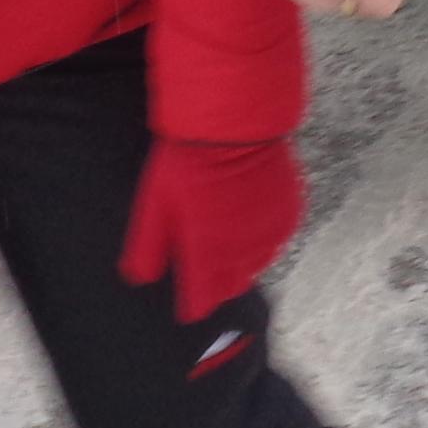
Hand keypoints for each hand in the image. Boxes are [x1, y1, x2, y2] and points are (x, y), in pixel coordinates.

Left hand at [118, 135, 305, 320]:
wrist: (236, 123)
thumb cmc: (188, 161)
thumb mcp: (155, 204)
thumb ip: (147, 248)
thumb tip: (137, 279)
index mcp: (207, 253)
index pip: (202, 301)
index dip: (193, 303)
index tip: (189, 301)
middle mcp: (244, 250)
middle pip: (232, 286)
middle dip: (218, 281)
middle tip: (205, 258)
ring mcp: (271, 233)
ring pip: (257, 264)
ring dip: (242, 257)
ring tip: (227, 229)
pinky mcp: (290, 215)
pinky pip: (277, 239)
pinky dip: (264, 234)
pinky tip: (249, 212)